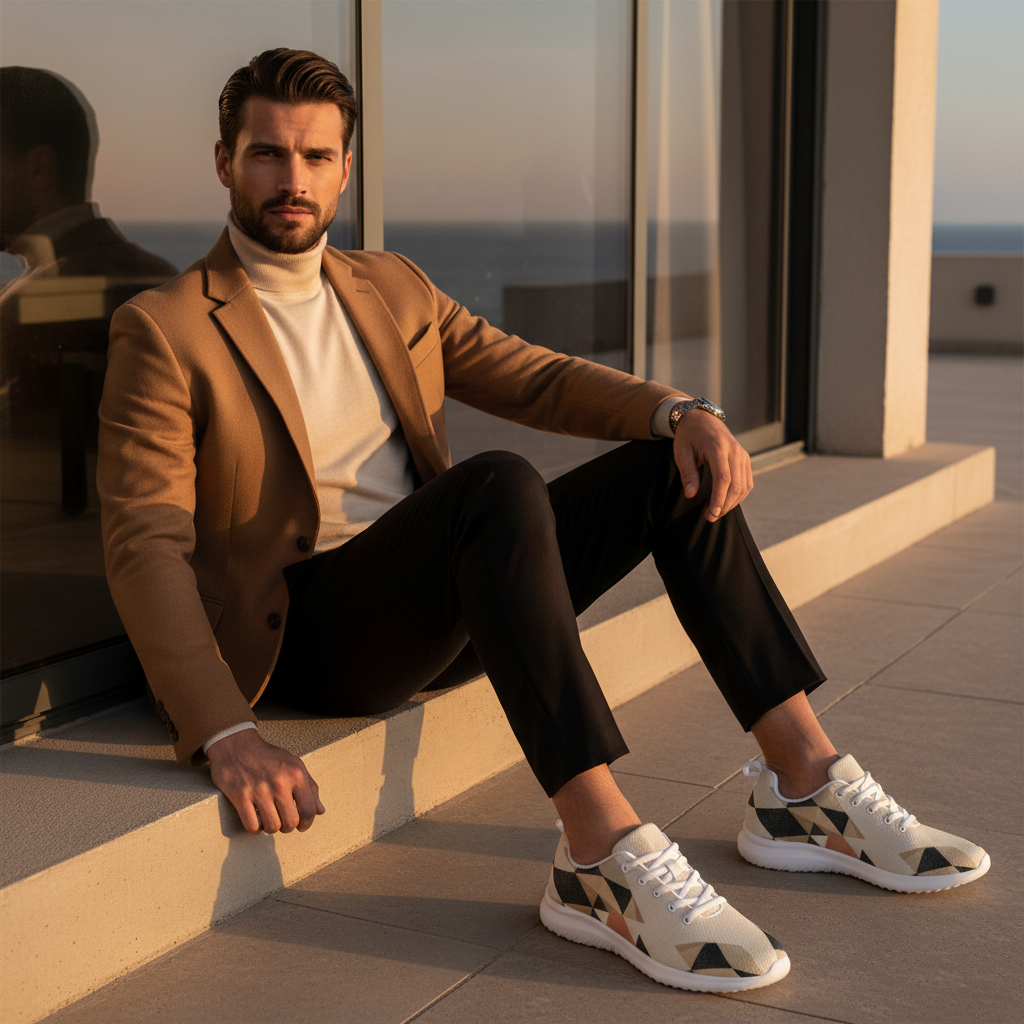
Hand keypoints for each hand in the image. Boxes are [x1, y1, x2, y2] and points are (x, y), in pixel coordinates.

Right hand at [207, 728, 324, 833]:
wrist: (237, 746)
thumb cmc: (268, 757)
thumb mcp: (294, 765)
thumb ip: (310, 787)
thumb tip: (320, 810)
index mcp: (296, 774)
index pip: (308, 810)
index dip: (307, 823)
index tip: (302, 826)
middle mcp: (279, 782)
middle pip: (291, 822)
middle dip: (288, 827)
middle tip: (283, 822)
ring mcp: (259, 790)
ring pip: (272, 827)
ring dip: (271, 829)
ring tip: (269, 820)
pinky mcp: (240, 796)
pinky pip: (252, 826)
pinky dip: (255, 829)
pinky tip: (256, 821)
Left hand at [672, 408, 752, 521]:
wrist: (701, 417)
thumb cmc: (689, 435)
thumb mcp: (682, 452)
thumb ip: (687, 473)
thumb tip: (690, 495)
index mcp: (718, 447)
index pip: (723, 478)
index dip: (719, 499)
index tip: (711, 514)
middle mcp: (735, 451)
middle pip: (736, 485)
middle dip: (725, 505)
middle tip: (710, 517)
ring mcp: (742, 454)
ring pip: (744, 485)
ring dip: (733, 503)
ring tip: (717, 512)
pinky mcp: (745, 458)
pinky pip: (747, 481)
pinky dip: (739, 495)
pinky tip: (727, 502)